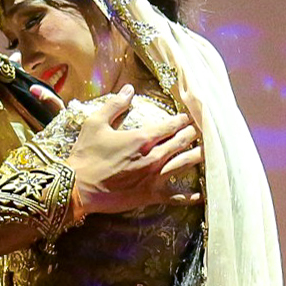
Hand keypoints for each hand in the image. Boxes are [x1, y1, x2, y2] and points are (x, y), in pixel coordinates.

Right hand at [64, 86, 201, 219]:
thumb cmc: (86, 155)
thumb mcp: (96, 123)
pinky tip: (202, 194)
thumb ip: (115, 105)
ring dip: (197, 156)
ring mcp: (154, 178)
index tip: (188, 117)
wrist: (78, 188)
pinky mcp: (150, 195)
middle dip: (192, 134)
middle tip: (201, 130)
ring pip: (184, 164)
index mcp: (142, 138)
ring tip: (207, 151)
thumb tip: (129, 89)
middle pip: (181, 143)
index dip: (182, 120)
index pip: (170, 126)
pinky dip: (190, 196)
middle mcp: (153, 157)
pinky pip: (176, 196)